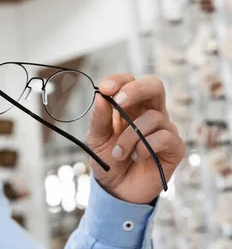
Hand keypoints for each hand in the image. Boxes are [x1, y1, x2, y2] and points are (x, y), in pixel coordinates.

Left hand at [87, 73, 184, 204]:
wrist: (117, 189)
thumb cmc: (108, 159)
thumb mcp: (96, 138)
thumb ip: (99, 118)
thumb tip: (101, 97)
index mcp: (130, 106)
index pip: (130, 81)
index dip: (119, 80)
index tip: (106, 89)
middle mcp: (149, 113)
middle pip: (154, 85)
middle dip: (135, 90)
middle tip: (118, 102)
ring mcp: (164, 129)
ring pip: (153, 117)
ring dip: (130, 136)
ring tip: (119, 153)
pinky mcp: (175, 148)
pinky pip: (165, 137)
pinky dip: (145, 147)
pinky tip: (136, 157)